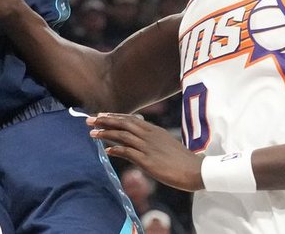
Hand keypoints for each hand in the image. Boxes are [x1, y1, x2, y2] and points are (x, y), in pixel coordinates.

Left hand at [87, 113, 201, 191]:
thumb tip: (138, 141)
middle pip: (123, 123)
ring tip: (92, 133)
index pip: (130, 119)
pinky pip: (127, 152)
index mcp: (154, 130)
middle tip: (89, 119)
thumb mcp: (166, 144)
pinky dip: (115, 149)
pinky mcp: (147, 160)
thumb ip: (152, 140)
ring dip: (106, 133)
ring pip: (122, 135)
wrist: (195, 170)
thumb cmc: (182, 160)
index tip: (101, 115)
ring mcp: (148, 147)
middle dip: (105, 121)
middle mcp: (149, 135)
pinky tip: (106, 150)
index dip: (114, 117)